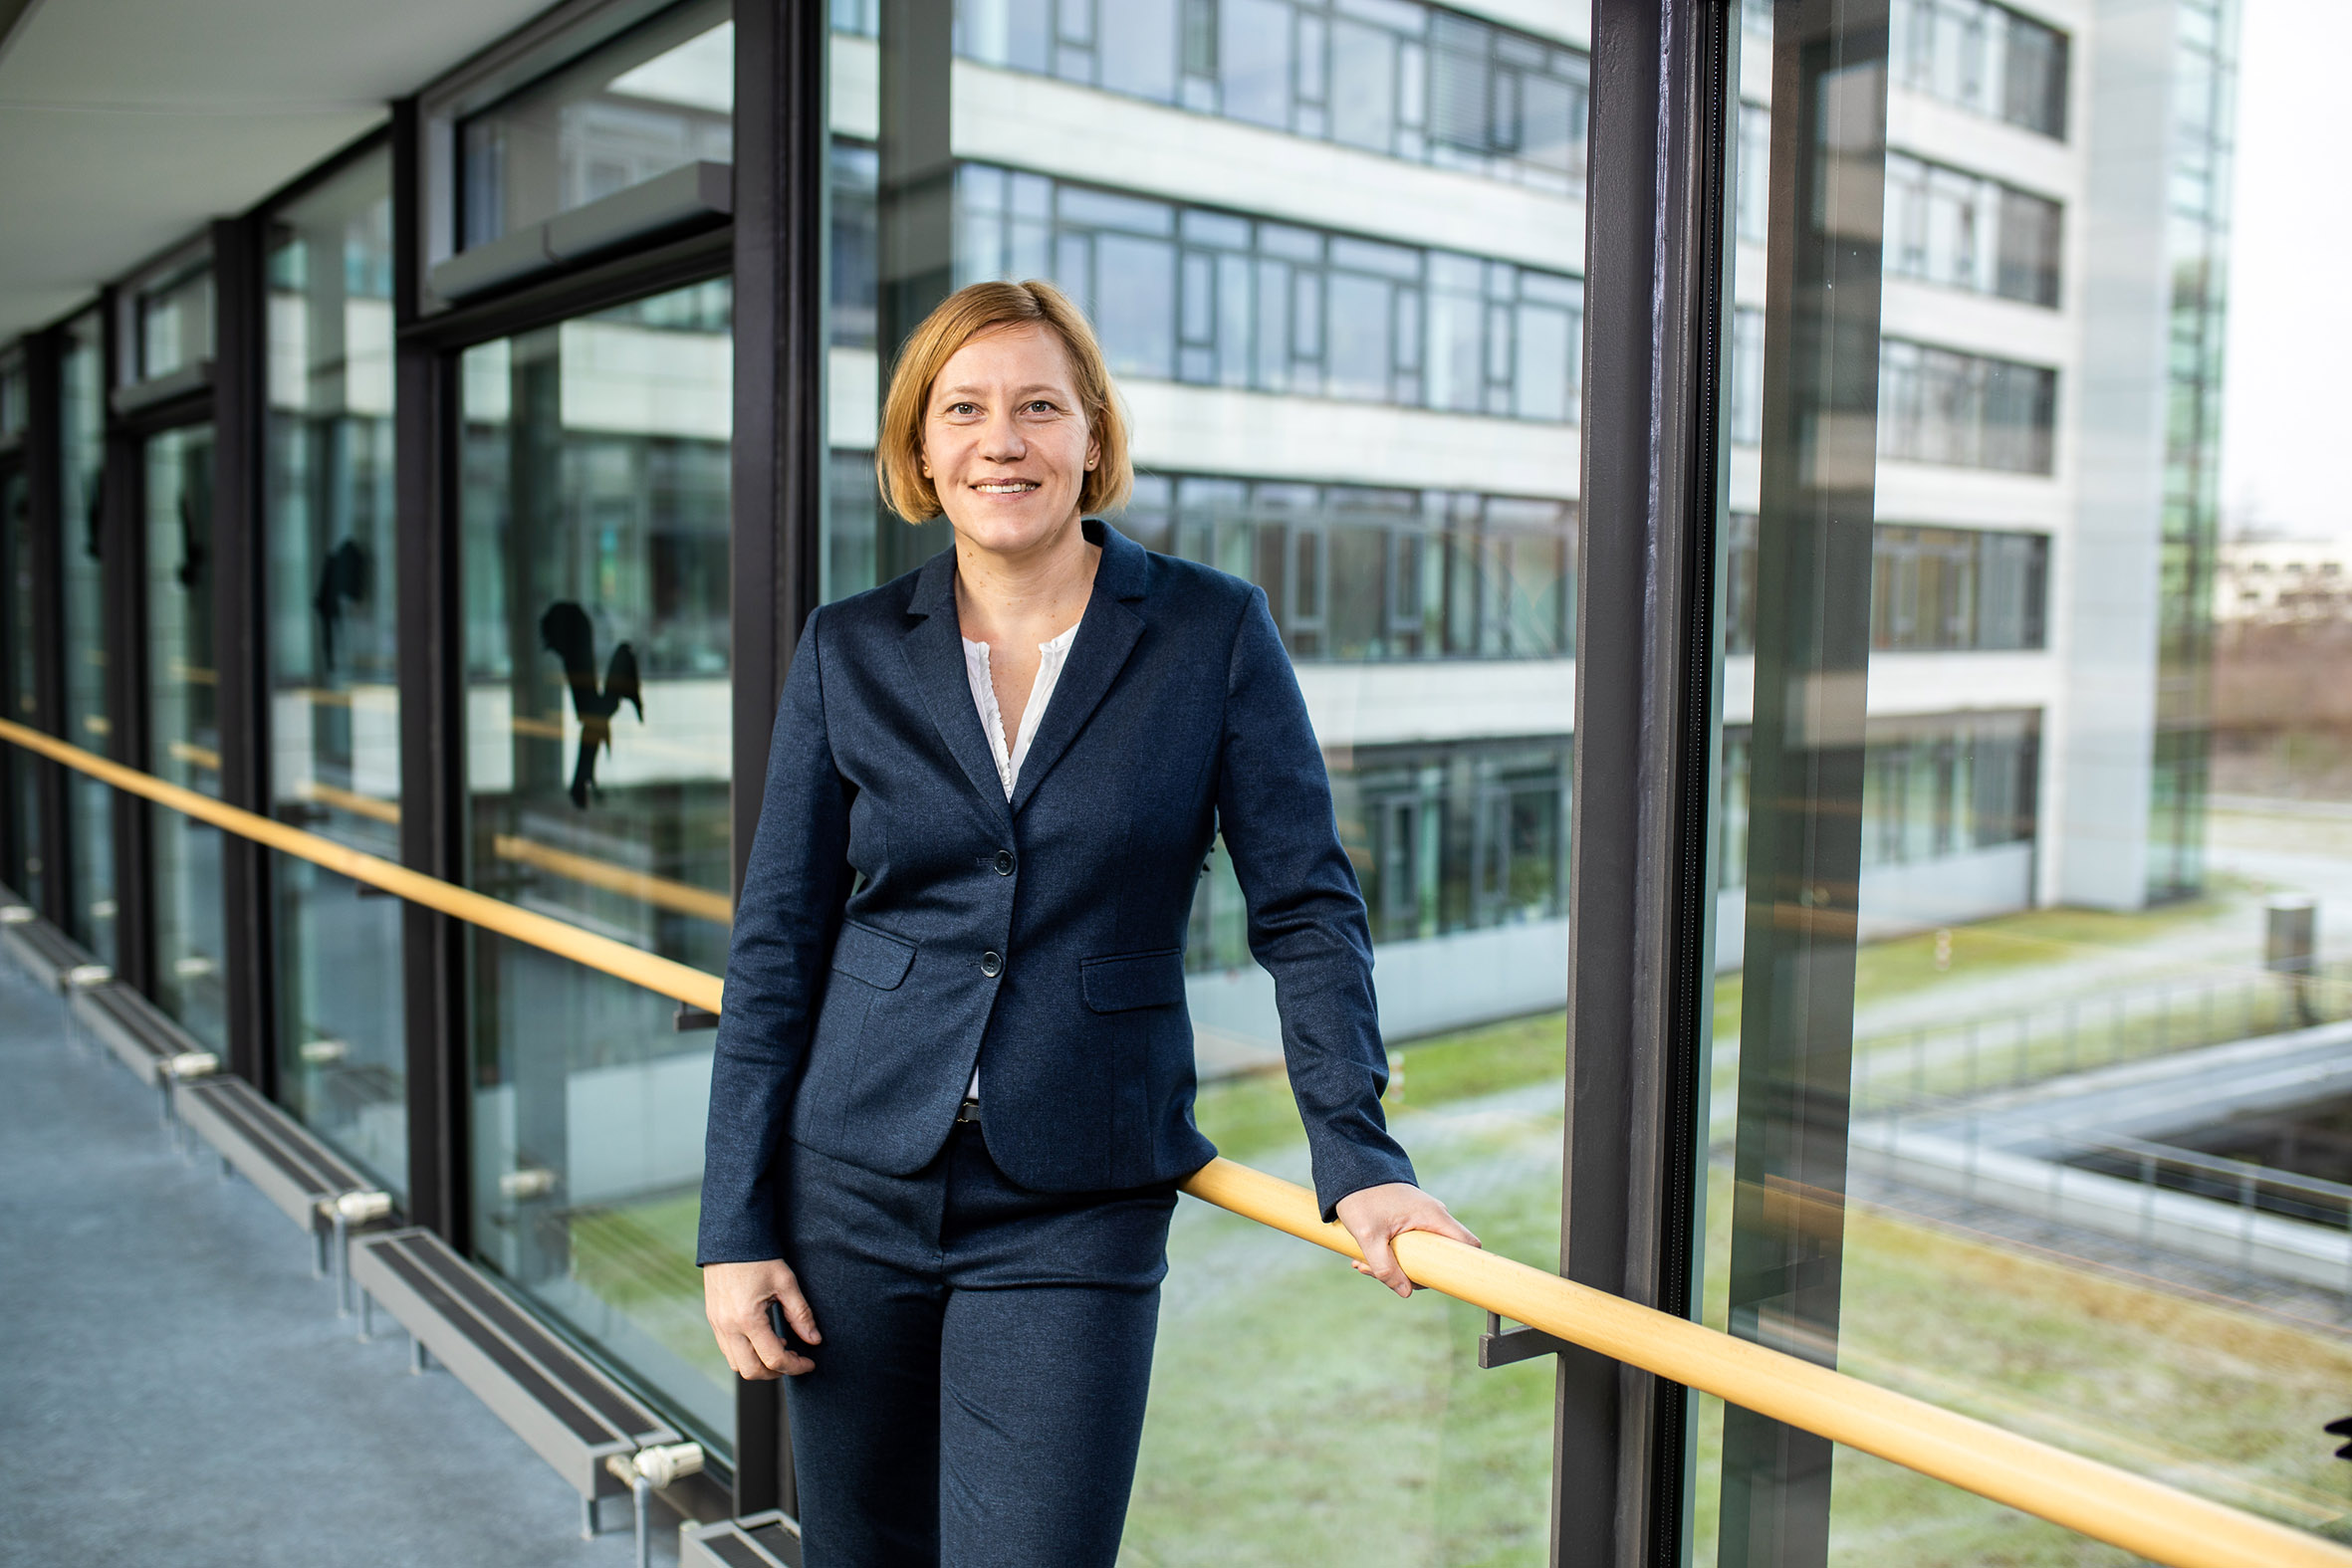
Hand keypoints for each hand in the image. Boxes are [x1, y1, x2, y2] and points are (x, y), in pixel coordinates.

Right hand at [703, 1258, 821, 1378]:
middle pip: (751, 1371)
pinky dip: (746, 1353)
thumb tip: (815, 1340)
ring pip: (736, 1364)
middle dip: (776, 1372)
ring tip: (780, 1346)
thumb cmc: (759, 1257)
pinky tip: (763, 1338)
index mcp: (748, 1319)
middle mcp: (728, 1327)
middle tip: (795, 1361)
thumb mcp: (786, 1282)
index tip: (809, 1363)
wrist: (730, 1237)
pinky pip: (728, 1350)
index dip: (795, 1366)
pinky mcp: (713, 1320)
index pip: (773, 1359)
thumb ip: (801, 1314)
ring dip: (759, 1364)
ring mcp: (717, 1325)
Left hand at [1333, 1182, 1480, 1297]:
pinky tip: (1363, 1258)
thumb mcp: (1369, 1237)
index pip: (1467, 1245)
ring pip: (1419, 1253)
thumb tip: (1405, 1292)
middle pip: (1439, 1257)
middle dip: (1413, 1272)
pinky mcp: (1408, 1219)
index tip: (1439, 1281)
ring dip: (1394, 1265)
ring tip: (1362, 1265)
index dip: (1462, 1267)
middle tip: (1382, 1275)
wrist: (1348, 1171)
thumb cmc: (1361, 1198)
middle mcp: (1433, 1216)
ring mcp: (1421, 1218)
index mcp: (1434, 1216)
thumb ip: (1385, 1267)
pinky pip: (1408, 1245)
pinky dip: (1389, 1254)